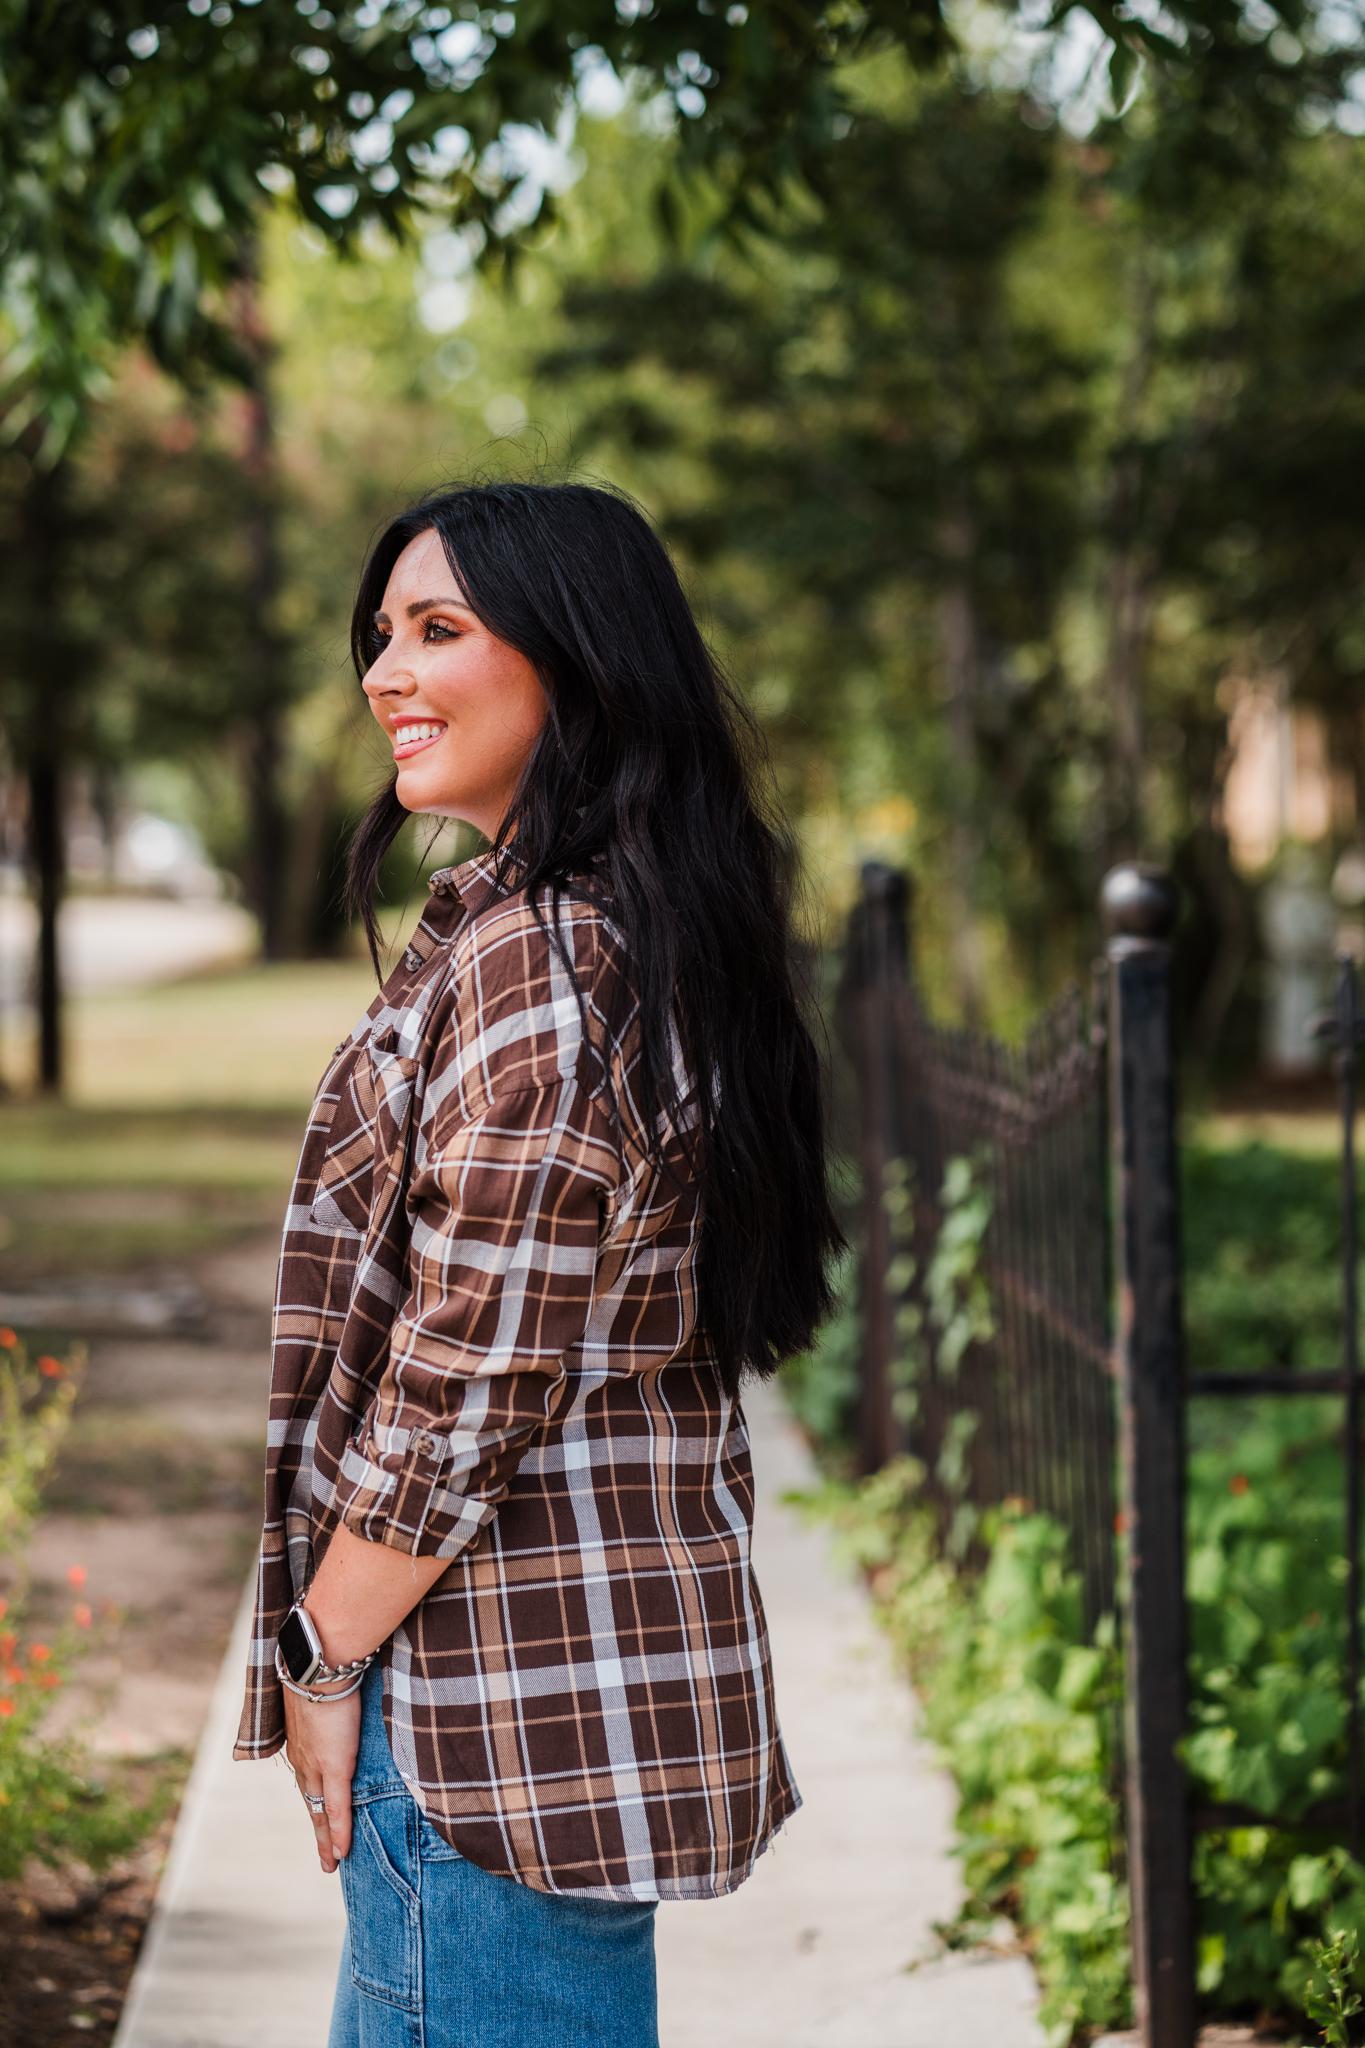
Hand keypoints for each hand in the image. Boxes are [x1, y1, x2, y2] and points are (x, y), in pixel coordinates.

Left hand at [283, 1676, 360, 1873]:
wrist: (320, 1665)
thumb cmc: (325, 1668)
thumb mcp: (325, 1690)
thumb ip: (332, 1702)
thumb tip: (343, 1694)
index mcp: (300, 1741)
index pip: (306, 1779)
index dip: (314, 1800)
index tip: (318, 1816)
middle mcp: (303, 1758)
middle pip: (310, 1803)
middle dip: (317, 1831)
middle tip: (325, 1858)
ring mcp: (317, 1765)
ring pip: (320, 1812)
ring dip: (326, 1840)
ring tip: (332, 1863)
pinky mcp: (334, 1767)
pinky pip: (337, 1809)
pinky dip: (339, 1833)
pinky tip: (342, 1853)